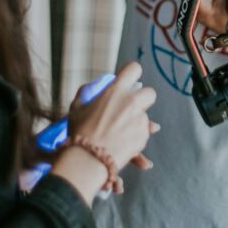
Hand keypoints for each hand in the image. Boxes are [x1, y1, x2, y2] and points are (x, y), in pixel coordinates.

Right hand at [64, 62, 157, 189]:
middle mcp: (131, 102)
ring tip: (119, 135)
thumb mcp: (77, 108)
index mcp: (115, 91)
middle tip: (130, 109)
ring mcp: (140, 120)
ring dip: (136, 123)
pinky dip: (136, 138)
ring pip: (145, 117)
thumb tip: (93, 87)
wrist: (89, 158)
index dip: (132, 74)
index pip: (134, 69)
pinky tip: (123, 145)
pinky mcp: (143, 136)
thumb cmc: (80, 132)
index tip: (128, 81)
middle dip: (143, 100)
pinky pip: (143, 134)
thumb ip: (86, 94)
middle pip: (150, 93)